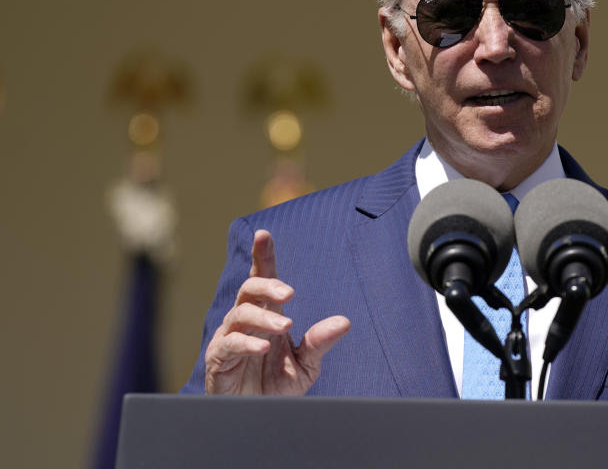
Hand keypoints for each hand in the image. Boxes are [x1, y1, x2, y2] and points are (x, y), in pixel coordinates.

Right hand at [204, 229, 349, 394]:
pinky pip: (229, 344)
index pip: (263, 279)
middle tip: (289, 291)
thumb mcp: (306, 365)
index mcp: (267, 315)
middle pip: (249, 289)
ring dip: (264, 318)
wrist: (259, 417)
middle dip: (267, 284)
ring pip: (240, 314)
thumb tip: (344, 322)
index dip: (263, 256)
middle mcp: (246, 320)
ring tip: (286, 326)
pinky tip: (262, 347)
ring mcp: (230, 337)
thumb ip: (320, 342)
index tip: (264, 234)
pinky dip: (245, 342)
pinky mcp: (219, 358)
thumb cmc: (277, 386)